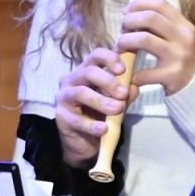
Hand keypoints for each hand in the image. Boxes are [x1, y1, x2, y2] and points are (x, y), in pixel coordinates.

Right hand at [54, 48, 136, 165]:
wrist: (85, 140)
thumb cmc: (100, 113)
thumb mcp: (116, 101)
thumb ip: (125, 94)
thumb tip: (133, 87)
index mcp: (87, 71)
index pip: (96, 55)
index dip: (109, 58)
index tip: (123, 69)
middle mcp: (72, 80)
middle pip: (88, 72)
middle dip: (108, 81)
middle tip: (123, 94)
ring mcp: (64, 97)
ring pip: (81, 93)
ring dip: (101, 101)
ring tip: (118, 109)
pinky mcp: (61, 117)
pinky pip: (76, 120)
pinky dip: (92, 125)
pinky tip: (104, 129)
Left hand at [119, 0, 194, 96]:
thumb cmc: (181, 58)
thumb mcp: (179, 36)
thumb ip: (162, 24)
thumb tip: (133, 12)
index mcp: (184, 25)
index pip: (159, 4)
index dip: (138, 4)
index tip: (126, 12)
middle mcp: (184, 37)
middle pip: (149, 17)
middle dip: (129, 21)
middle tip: (122, 30)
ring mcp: (179, 56)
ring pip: (144, 38)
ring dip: (125, 41)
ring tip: (120, 48)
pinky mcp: (172, 75)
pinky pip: (143, 72)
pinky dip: (132, 73)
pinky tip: (129, 74)